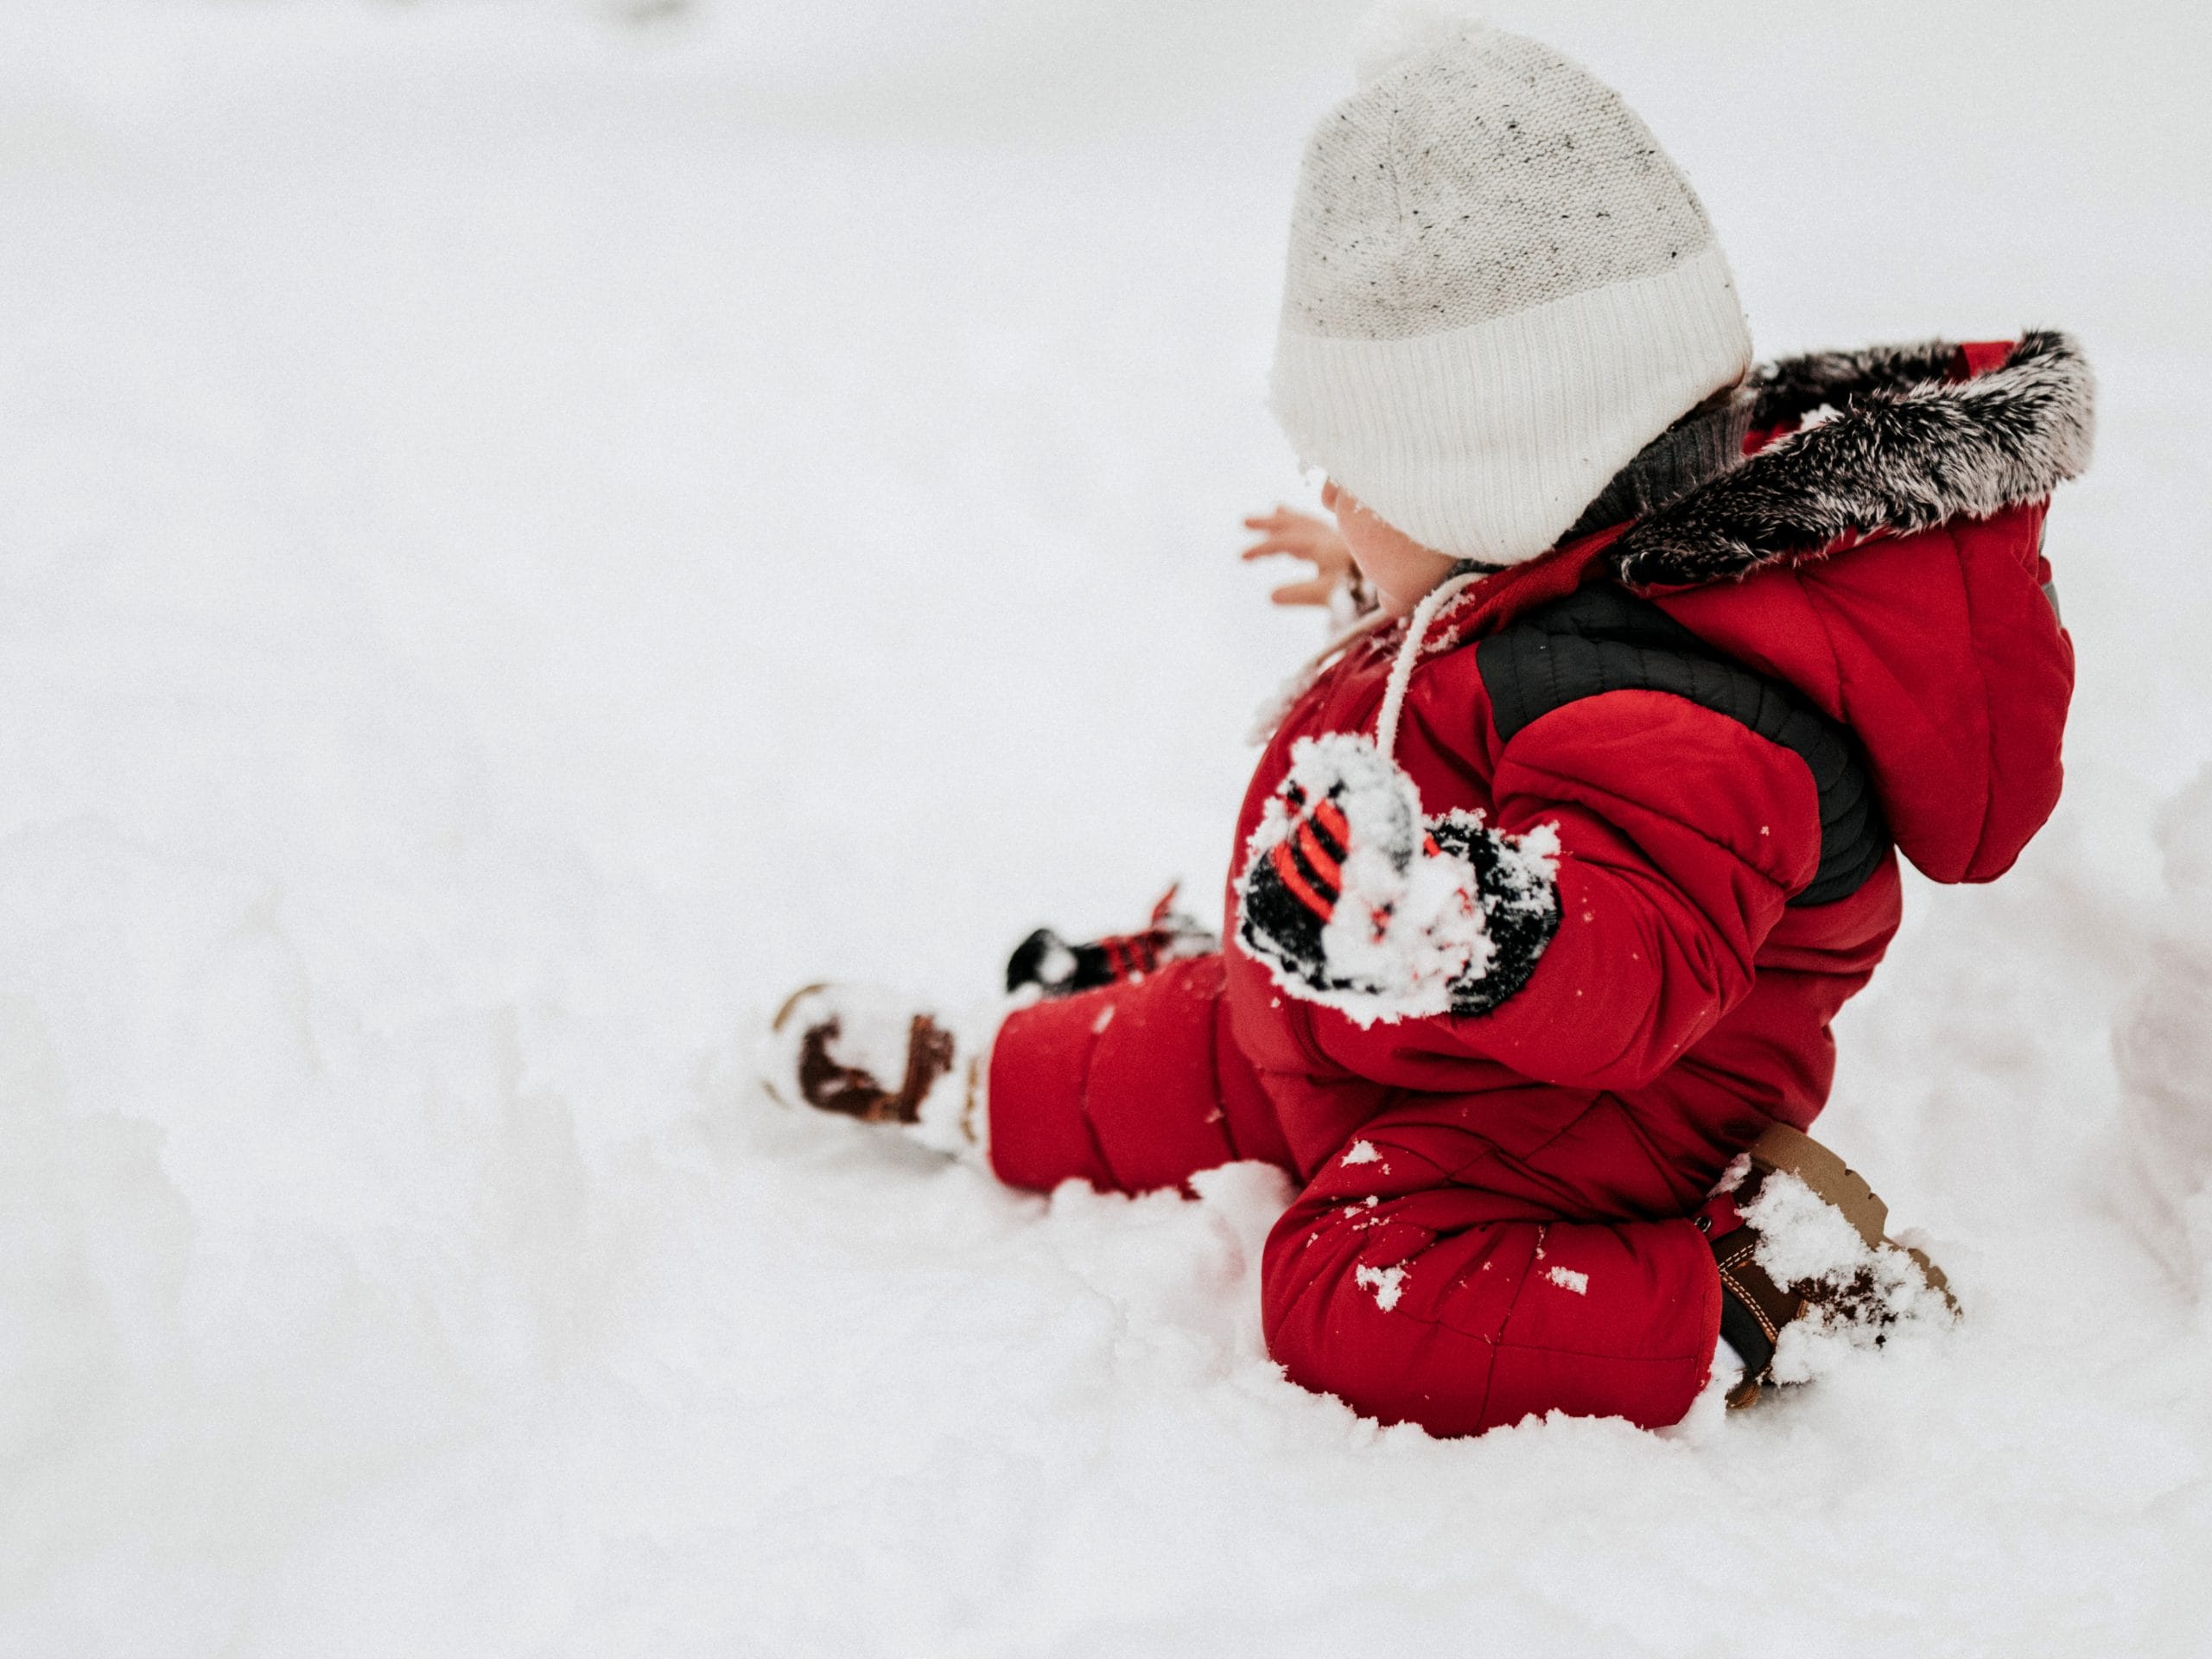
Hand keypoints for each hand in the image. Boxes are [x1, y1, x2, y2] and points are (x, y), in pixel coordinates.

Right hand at [1240, 505, 1356, 606]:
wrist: (1406, 580)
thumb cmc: (1366, 589)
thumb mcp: (1331, 593)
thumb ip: (1301, 593)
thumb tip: (1271, 595)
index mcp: (1325, 546)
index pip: (1287, 542)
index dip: (1264, 548)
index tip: (1242, 556)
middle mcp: (1333, 537)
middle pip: (1297, 525)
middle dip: (1270, 525)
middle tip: (1245, 521)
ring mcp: (1344, 540)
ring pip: (1312, 522)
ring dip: (1292, 518)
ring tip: (1277, 509)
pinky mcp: (1354, 546)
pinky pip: (1327, 528)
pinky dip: (1313, 523)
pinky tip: (1314, 528)